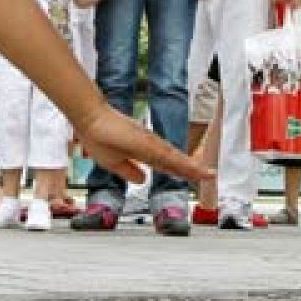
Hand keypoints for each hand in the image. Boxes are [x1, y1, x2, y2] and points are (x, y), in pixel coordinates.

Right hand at [74, 105, 212, 185]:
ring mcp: (150, 143)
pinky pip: (166, 155)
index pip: (169, 164)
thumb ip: (129, 171)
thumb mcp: (114, 163)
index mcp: (145, 152)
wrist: (90, 120)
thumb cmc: (99, 137)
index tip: (199, 176)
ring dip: (191, 167)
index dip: (184, 172)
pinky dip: (179, 162)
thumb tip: (142, 180)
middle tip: (211, 175)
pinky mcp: (146, 141)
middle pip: (176, 162)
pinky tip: (190, 167)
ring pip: (174, 159)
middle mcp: (151, 146)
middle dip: (193, 170)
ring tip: (207, 173)